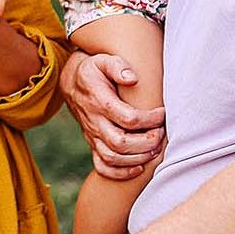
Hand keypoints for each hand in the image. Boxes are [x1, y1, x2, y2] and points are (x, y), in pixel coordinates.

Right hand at [61, 52, 165, 179]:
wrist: (71, 82)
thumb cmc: (94, 70)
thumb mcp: (103, 60)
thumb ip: (118, 66)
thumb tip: (132, 78)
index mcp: (99, 102)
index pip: (128, 118)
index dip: (149, 119)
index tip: (162, 113)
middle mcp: (95, 122)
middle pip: (120, 143)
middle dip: (146, 143)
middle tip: (161, 134)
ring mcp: (92, 135)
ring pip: (112, 157)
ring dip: (137, 158)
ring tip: (155, 149)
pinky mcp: (93, 144)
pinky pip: (102, 166)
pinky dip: (120, 173)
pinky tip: (138, 168)